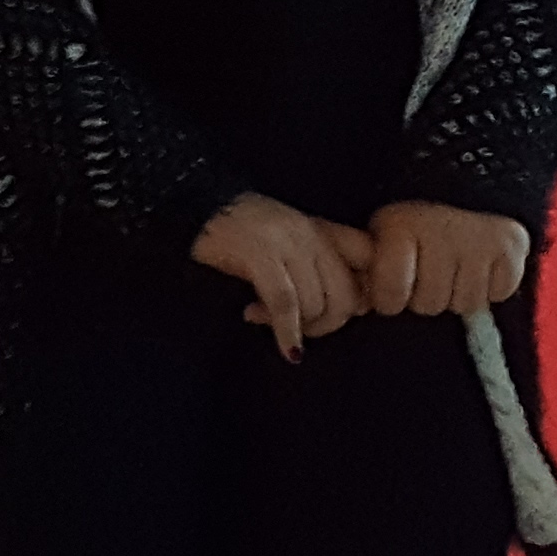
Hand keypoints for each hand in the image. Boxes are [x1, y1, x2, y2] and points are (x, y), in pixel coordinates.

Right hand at [189, 195, 362, 357]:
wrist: (191, 206)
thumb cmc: (237, 233)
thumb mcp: (285, 242)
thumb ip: (317, 266)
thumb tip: (354, 308)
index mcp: (319, 230)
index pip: (365, 267)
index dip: (359, 301)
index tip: (331, 315)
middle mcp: (309, 234)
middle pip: (346, 296)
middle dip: (326, 324)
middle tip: (298, 331)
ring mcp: (284, 242)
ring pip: (316, 304)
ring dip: (298, 328)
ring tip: (263, 320)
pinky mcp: (258, 254)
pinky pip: (286, 304)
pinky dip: (288, 333)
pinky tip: (286, 349)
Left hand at [361, 202, 534, 318]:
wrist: (465, 176)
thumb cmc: (415, 217)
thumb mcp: (380, 231)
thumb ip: (370, 262)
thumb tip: (364, 299)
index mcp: (400, 226)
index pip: (390, 294)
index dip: (390, 298)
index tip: (392, 287)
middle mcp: (440, 232)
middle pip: (430, 304)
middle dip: (425, 294)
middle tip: (427, 269)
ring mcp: (479, 240)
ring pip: (466, 303)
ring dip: (459, 292)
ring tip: (453, 264)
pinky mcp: (513, 246)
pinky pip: (499, 292)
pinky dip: (491, 285)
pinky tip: (479, 262)